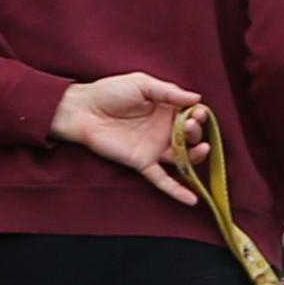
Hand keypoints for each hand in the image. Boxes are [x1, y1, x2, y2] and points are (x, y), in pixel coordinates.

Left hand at [51, 73, 208, 200]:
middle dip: (197, 132)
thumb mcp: (142, 84)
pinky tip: (192, 200)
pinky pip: (162, 179)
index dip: (200, 116)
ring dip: (197, 155)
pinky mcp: (142, 162)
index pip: (193, 116)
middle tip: (190, 125)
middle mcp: (164, 131)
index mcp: (167, 110)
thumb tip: (197, 98)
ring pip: (184, 157)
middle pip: (192, 137)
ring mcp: (154, 148)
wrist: (82, 110)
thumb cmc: (109, 92)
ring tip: (201, 148)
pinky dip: (176, 190)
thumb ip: (169, 91)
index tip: (198, 112)